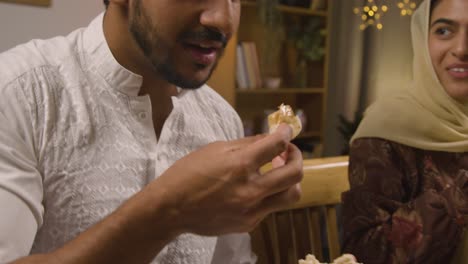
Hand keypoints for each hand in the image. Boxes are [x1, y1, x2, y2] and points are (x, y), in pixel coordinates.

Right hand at [154, 124, 302, 235]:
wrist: (170, 209)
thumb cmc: (187, 174)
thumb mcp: (215, 149)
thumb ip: (247, 144)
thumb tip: (269, 138)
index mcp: (240, 166)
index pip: (277, 145)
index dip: (286, 134)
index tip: (286, 131)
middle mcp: (250, 190)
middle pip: (295, 173)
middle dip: (296, 157)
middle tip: (287, 151)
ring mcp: (251, 210)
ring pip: (291, 195)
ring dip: (289, 180)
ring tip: (277, 171)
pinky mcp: (248, 224)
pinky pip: (270, 207)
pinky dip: (268, 194)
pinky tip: (254, 188)